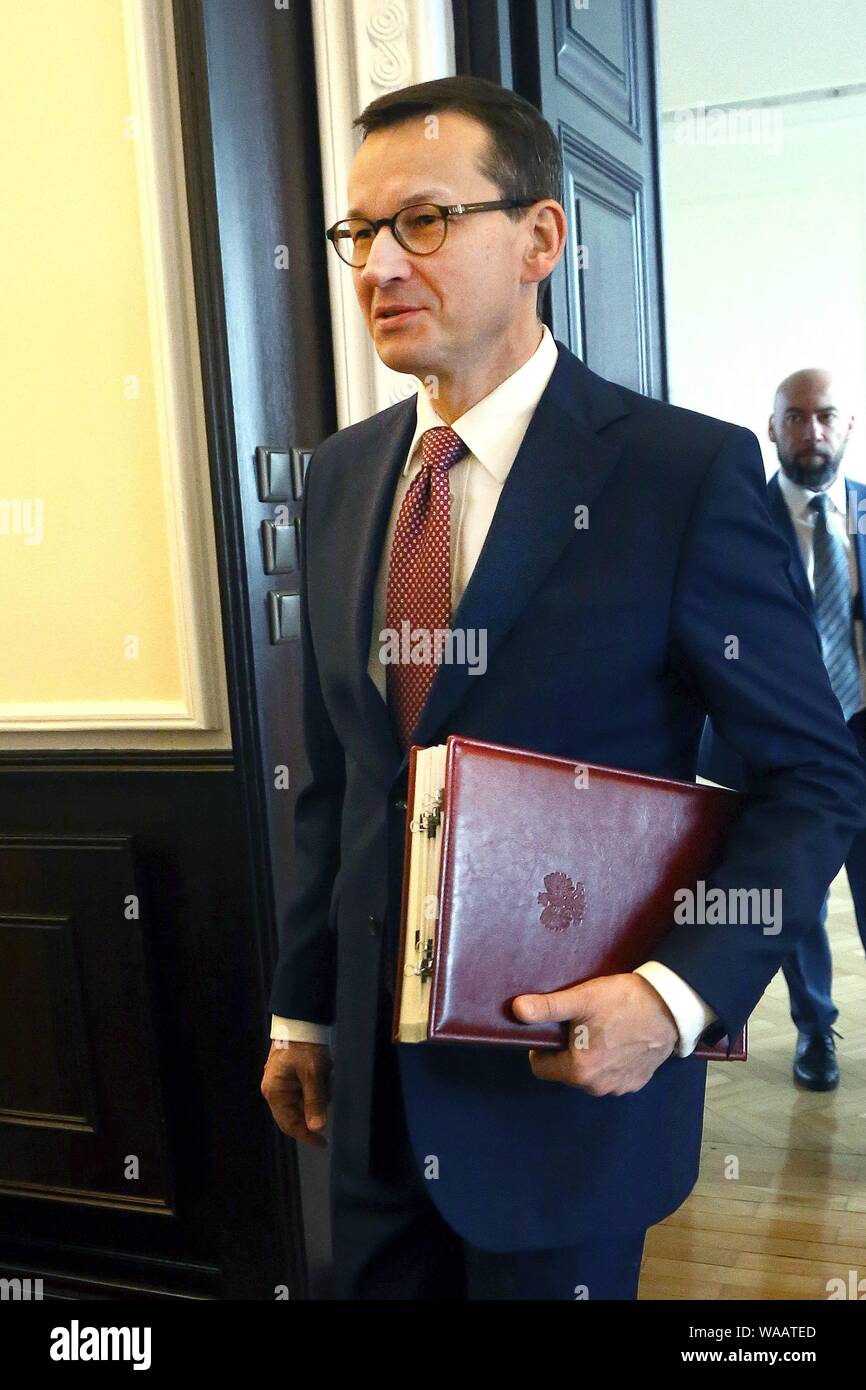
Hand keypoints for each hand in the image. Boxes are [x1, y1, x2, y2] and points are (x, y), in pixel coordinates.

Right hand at [261, 1040, 332, 1149]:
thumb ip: (314, 1102)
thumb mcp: (313, 1074)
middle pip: (297, 1114)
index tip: (323, 1144)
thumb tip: (317, 1129)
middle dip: (316, 1106)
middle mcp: (274, 1091)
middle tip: (327, 1087)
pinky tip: (323, 1071)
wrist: (302, 1020)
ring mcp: (281, 1084)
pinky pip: (305, 1091)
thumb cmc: (306, 1046)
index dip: (306, 1136)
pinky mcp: (290, 1077)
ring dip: (318, 1094)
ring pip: (304, 1102)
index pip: (289, 1124)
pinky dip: (317, 1086)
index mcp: (275, 1092)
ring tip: (325, 1072)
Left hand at [512, 973, 678, 1095]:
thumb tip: (516, 1010)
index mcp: (580, 1070)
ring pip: (588, 1074)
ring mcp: (619, 1087)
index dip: (541, 1047)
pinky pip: (610, 1076)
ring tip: (600, 1030)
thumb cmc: (624, 1001)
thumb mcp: (582, 999)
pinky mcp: (636, 1082)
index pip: (540, 1067)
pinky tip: (617, 1039)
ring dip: (588, 1057)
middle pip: (565, 1071)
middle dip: (566, 1051)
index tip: (554, 1029)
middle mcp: (598, 1087)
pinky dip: (609, 1061)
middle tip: (580, 1024)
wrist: (670, 1006)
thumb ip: (546, 1008)